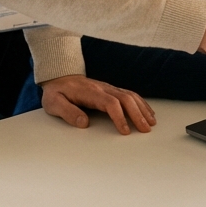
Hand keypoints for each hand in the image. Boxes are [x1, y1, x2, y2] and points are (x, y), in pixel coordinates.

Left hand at [39, 75, 155, 135]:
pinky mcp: (111, 89)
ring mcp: (108, 88)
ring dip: (142, 108)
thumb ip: (68, 112)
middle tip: (145, 130)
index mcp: (90, 93)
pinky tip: (147, 111)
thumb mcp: (54, 103)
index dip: (120, 117)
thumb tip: (84, 123)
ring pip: (130, 95)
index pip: (110, 103)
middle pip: (126, 99)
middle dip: (137, 114)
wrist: (59, 76)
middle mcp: (103, 88)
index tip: (125, 131)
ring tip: (151, 123)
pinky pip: (129, 94)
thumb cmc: (57, 92)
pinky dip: (141, 103)